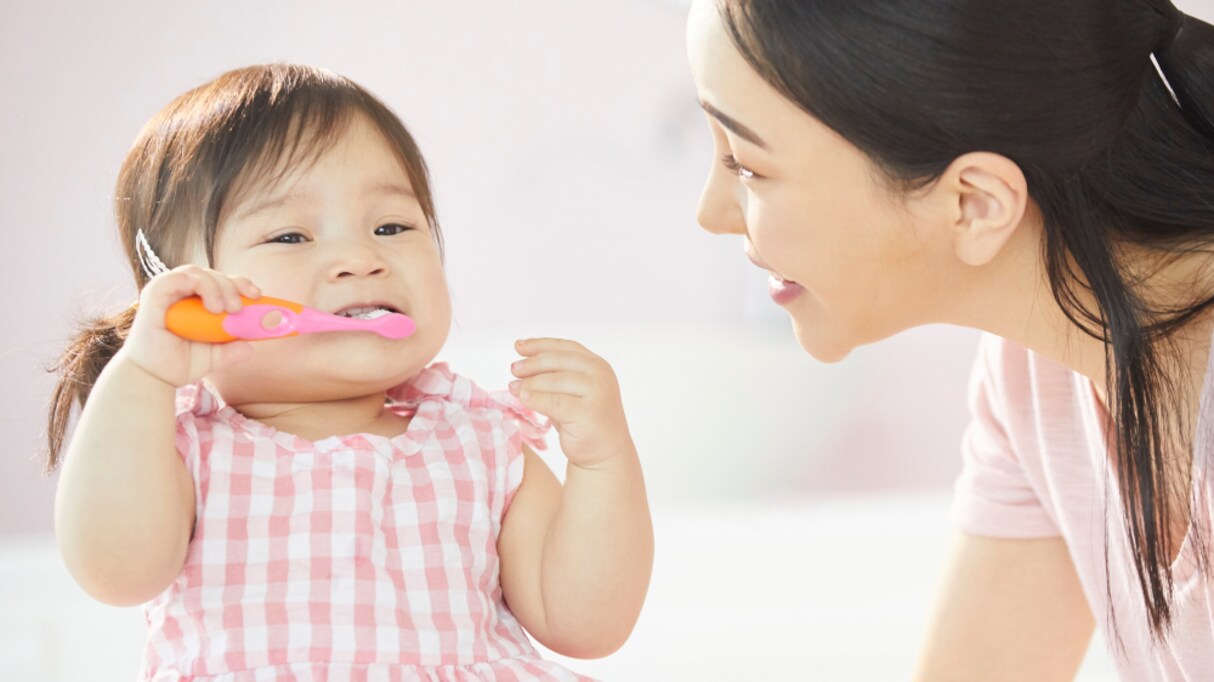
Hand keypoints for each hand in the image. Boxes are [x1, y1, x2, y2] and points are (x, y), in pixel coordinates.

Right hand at [121, 265, 260, 386]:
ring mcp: (167, 292)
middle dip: (233, 286)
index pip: (222, 282)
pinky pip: (175, 278)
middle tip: (239, 308)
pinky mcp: (154, 295)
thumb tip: (250, 347)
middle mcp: (182, 294)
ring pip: (198, 273)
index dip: (241, 284)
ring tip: (224, 310)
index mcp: (197, 303)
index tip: (257, 295)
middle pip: (213, 275)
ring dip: (217, 286)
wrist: (151, 379)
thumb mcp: (213, 357)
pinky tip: (211, 304)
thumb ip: (231, 350)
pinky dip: (198, 284)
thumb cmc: (177, 364)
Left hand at [509, 338, 632, 468]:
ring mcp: (597, 392)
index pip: (565, 347)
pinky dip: (536, 399)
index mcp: (597, 364)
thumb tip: (520, 364)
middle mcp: (600, 374)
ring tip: (513, 387)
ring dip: (530, 383)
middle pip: (558, 360)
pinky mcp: (588, 412)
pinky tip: (523, 399)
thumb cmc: (582, 420)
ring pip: (555, 381)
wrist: (605, 452)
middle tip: (513, 369)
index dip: (540, 344)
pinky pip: (554, 402)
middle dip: (532, 364)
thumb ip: (554, 376)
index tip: (518, 346)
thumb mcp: (570, 392)